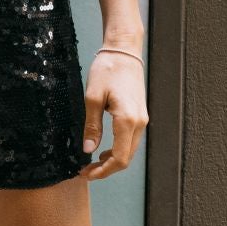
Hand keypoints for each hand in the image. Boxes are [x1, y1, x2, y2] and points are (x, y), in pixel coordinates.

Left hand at [79, 49, 147, 180]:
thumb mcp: (92, 97)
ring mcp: (142, 119)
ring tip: (91, 163)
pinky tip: (103, 150)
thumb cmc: (107, 69)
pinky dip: (118, 150)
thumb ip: (91, 126)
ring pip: (129, 150)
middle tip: (85, 172)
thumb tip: (88, 150)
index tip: (86, 174)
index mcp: (127, 120)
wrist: (124, 51)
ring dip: (112, 161)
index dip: (103, 171)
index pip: (119, 158)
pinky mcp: (140, 115)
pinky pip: (130, 140)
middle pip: (126, 158)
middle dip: (106, 169)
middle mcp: (139, 123)